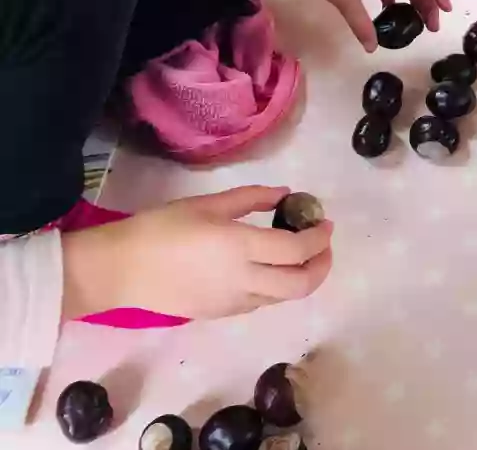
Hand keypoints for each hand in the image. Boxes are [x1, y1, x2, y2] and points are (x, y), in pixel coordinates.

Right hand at [62, 186, 332, 319]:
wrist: (120, 270)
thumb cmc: (162, 228)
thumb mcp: (208, 204)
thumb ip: (252, 198)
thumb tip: (285, 194)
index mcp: (242, 248)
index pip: (297, 250)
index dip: (319, 238)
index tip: (325, 224)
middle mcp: (245, 280)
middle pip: (301, 284)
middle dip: (321, 265)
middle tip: (322, 245)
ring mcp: (234, 302)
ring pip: (284, 297)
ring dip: (301, 278)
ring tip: (299, 256)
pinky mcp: (221, 314)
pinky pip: (262, 303)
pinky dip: (277, 287)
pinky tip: (269, 269)